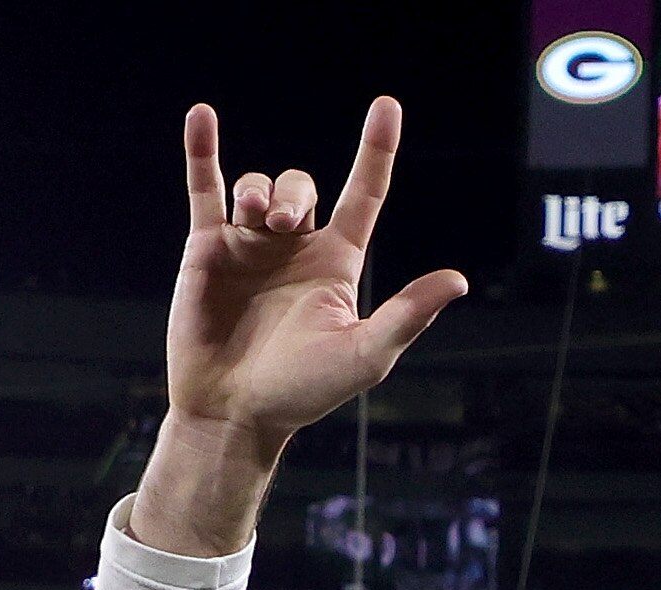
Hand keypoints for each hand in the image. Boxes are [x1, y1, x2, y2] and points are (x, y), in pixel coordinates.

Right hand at [133, 99, 468, 556]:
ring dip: (260, 193)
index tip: (387, 107)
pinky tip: (201, 116)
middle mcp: (295, 248)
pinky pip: (205, 188)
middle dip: (295, 193)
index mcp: (337, 263)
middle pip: (303, 187)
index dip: (376, 151)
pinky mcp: (207, 249)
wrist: (234, 412)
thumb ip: (407, 315)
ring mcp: (250, 246)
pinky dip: (203, 152)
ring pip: (257, 187)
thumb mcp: (364, 354)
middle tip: (285, 225)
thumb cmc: (303, 392)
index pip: (364, 195)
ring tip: (258, 222)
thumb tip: (458, 280)